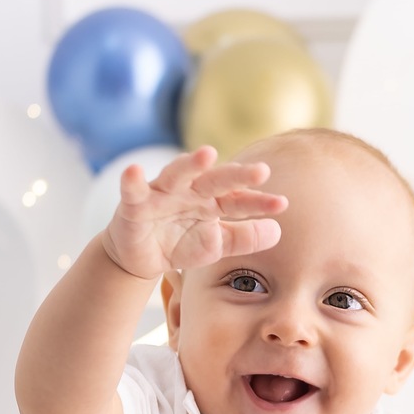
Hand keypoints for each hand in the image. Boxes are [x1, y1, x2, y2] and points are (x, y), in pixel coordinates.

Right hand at [100, 146, 287, 281]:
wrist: (142, 259)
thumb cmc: (181, 243)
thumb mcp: (217, 245)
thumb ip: (245, 238)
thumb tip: (278, 230)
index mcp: (212, 201)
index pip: (238, 199)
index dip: (259, 202)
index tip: (282, 204)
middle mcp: (190, 191)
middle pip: (215, 180)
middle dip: (236, 175)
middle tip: (261, 171)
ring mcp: (162, 194)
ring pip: (177, 174)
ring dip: (190, 164)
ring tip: (207, 155)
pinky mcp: (134, 204)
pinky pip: (132, 190)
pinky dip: (132, 181)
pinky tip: (133, 171)